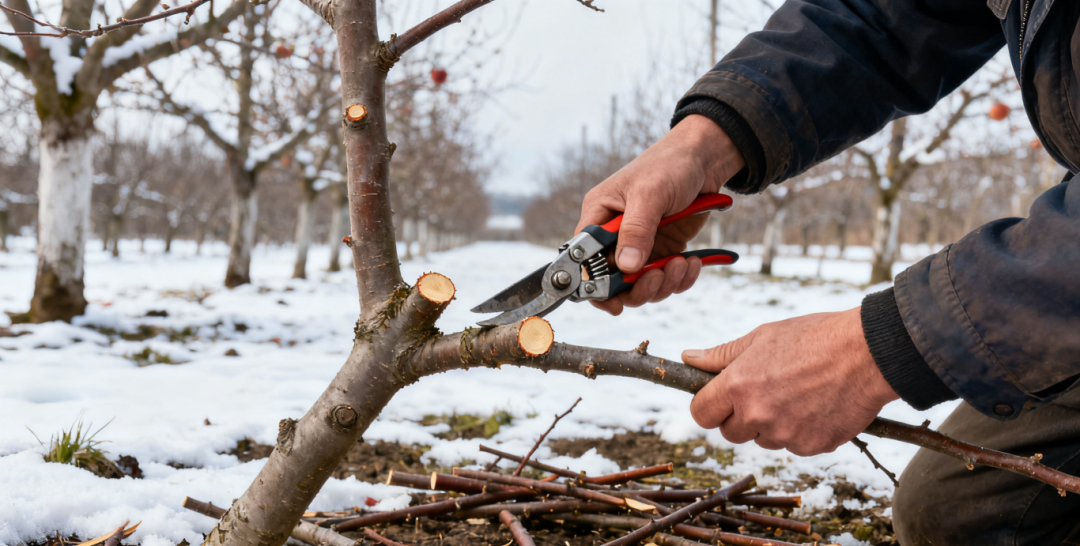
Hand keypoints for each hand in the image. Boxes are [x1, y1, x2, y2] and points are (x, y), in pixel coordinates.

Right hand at [576, 115, 744, 314]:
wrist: (705, 160)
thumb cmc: (670, 164)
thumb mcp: (650, 194)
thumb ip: (636, 230)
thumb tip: (626, 265)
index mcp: (600, 216)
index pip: (584, 257)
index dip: (593, 283)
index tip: (614, 299)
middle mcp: (616, 235)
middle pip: (613, 280)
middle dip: (637, 287)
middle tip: (656, 277)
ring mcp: (640, 245)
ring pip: (640, 285)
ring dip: (662, 283)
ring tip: (681, 264)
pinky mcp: (662, 250)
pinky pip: (665, 279)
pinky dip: (680, 278)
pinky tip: (691, 263)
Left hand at [682, 307, 898, 455]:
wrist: (869, 353)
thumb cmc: (813, 337)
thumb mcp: (761, 337)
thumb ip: (721, 355)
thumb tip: (687, 357)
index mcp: (739, 386)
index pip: (701, 414)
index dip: (708, 406)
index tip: (718, 398)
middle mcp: (758, 415)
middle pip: (730, 432)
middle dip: (740, 415)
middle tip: (765, 390)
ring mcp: (786, 435)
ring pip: (762, 440)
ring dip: (770, 424)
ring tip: (796, 393)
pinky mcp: (811, 447)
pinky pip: (793, 446)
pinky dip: (800, 431)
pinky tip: (815, 405)